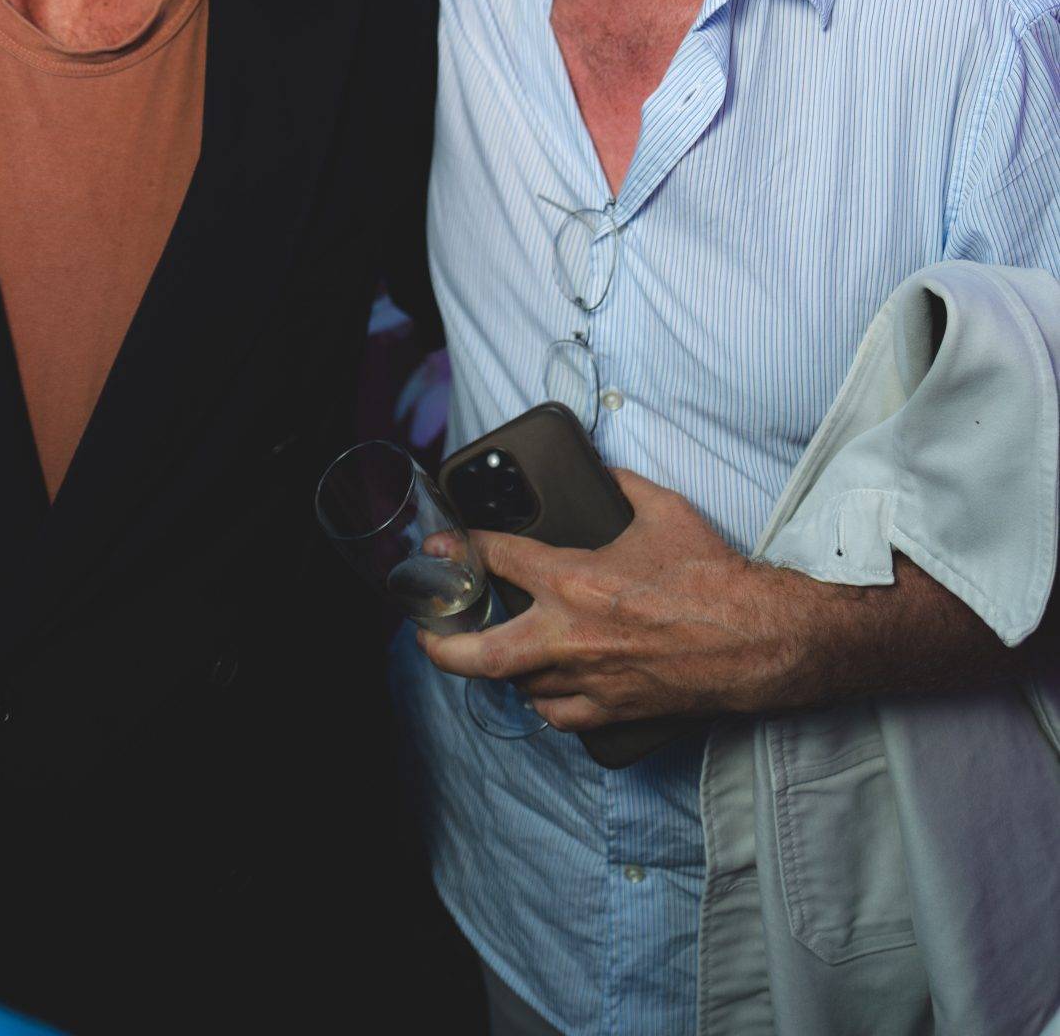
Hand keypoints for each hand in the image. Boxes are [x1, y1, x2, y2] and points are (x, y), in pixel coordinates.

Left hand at [420, 470, 796, 732]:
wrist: (759, 639)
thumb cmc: (714, 578)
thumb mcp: (664, 511)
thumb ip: (622, 486)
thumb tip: (604, 472)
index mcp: (574, 579)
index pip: (497, 559)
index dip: (462, 549)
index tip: (444, 547)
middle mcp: (570, 635)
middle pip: (482, 653)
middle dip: (442, 645)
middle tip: (429, 632)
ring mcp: (589, 679)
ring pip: (520, 686)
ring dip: (504, 669)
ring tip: (495, 651)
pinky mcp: (613, 711)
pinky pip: (559, 717)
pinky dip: (545, 701)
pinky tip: (544, 686)